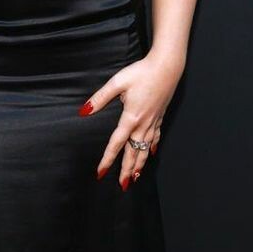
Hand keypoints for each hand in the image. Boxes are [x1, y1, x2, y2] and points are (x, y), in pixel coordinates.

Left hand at [78, 49, 180, 187]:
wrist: (168, 66)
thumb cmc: (142, 72)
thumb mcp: (117, 82)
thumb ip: (100, 98)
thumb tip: (84, 111)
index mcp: (130, 118)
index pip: (116, 144)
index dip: (107, 160)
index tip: (101, 172)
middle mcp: (143, 124)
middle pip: (133, 152)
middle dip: (127, 170)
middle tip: (122, 185)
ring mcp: (154, 121)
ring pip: (146, 148)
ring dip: (140, 164)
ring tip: (136, 177)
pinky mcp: (160, 116)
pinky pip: (155, 137)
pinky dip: (152, 148)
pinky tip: (152, 154)